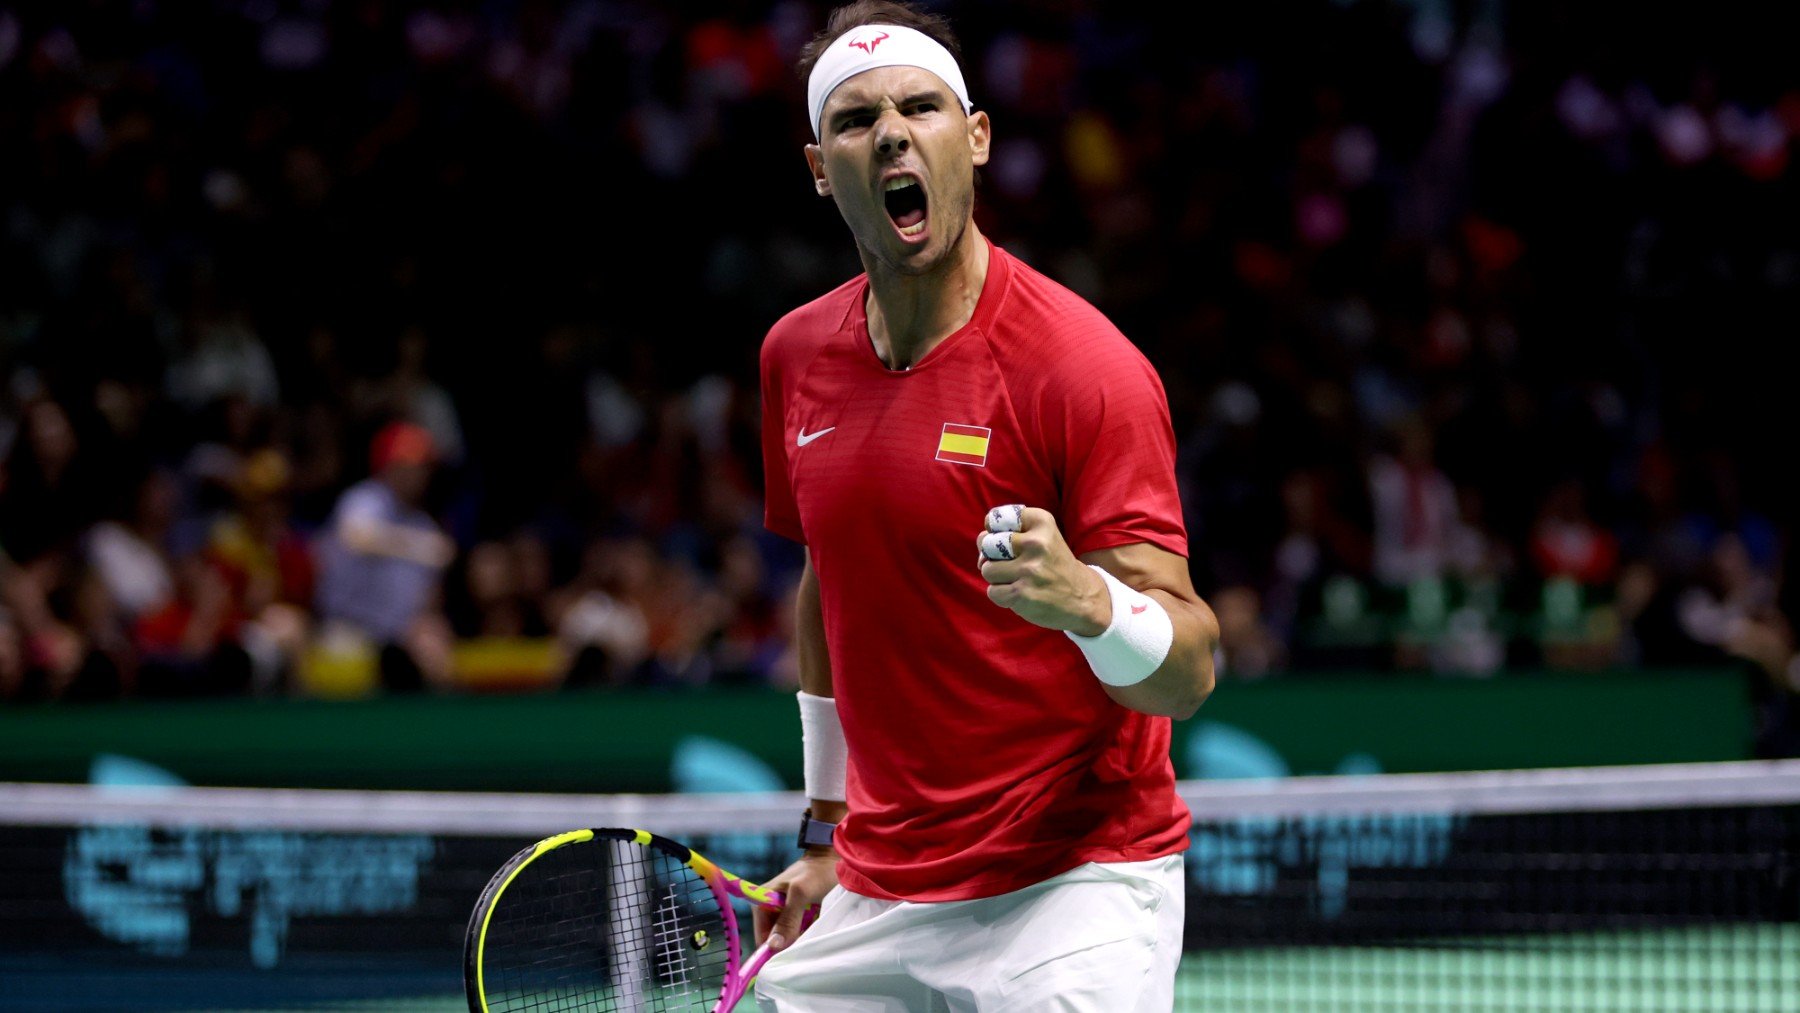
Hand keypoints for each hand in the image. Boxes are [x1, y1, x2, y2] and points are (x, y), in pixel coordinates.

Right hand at [752, 851, 836, 951]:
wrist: (833, 858)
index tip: (790, 957)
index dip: (773, 950)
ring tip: (812, 934)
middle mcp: (768, 909)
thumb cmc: (816, 872)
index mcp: (761, 902)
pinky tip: (813, 930)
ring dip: (797, 940)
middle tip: (805, 943)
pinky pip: (795, 932)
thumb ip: (787, 918)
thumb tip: (772, 946)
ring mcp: (781, 912)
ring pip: (785, 938)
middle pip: (774, 940)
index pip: (761, 938)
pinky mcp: (794, 913)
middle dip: (788, 945)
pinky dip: (803, 934)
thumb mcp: (801, 893)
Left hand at [976, 505, 1110, 635]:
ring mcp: (1029, 569)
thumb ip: (1008, 534)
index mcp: (1042, 522)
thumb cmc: (1053, 564)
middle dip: (991, 555)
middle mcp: (1036, 543)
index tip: (1008, 540)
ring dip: (997, 578)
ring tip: (1017, 579)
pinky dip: (1001, 595)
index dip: (994, 531)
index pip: (995, 518)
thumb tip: (980, 554)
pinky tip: (1020, 593)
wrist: (1083, 598)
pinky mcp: (1022, 593)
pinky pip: (992, 591)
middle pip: (987, 543)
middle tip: (1011, 562)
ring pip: (987, 569)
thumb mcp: (1043, 536)